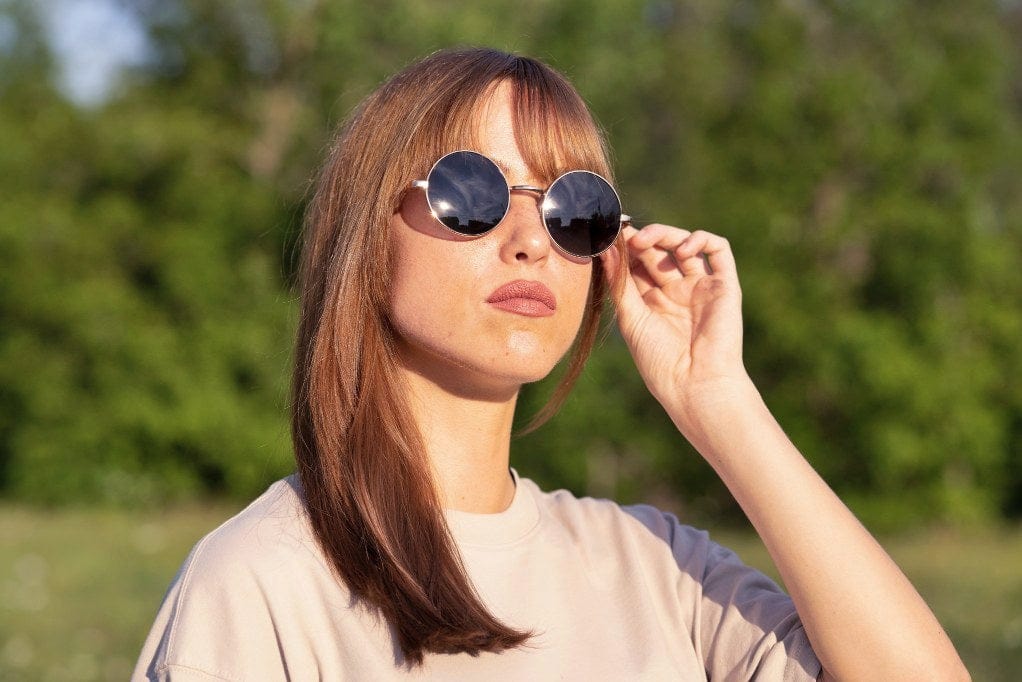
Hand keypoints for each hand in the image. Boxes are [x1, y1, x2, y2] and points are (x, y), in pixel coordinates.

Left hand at [601, 224, 749, 417]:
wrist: (695, 384)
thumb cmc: (659, 360)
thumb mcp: (632, 319)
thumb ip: (620, 284)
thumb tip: (605, 250)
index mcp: (652, 302)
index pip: (637, 264)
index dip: (624, 249)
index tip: (607, 237)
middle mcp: (677, 291)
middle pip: (658, 251)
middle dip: (641, 239)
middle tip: (623, 234)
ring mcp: (701, 286)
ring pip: (684, 245)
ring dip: (664, 235)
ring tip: (644, 241)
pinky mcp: (724, 285)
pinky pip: (719, 250)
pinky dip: (700, 239)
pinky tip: (682, 250)